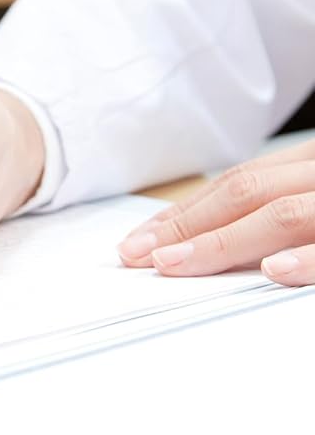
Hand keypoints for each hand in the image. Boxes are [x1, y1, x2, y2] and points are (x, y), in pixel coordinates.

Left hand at [117, 138, 314, 283]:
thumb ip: (272, 207)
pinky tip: (271, 270)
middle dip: (184, 225)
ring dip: (221, 241)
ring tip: (172, 262)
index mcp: (310, 164)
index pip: (238, 183)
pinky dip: (304, 258)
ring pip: (281, 214)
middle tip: (137, 254)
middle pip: (247, 194)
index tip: (142, 238)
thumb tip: (204, 239)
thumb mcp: (311, 193)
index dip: (185, 212)